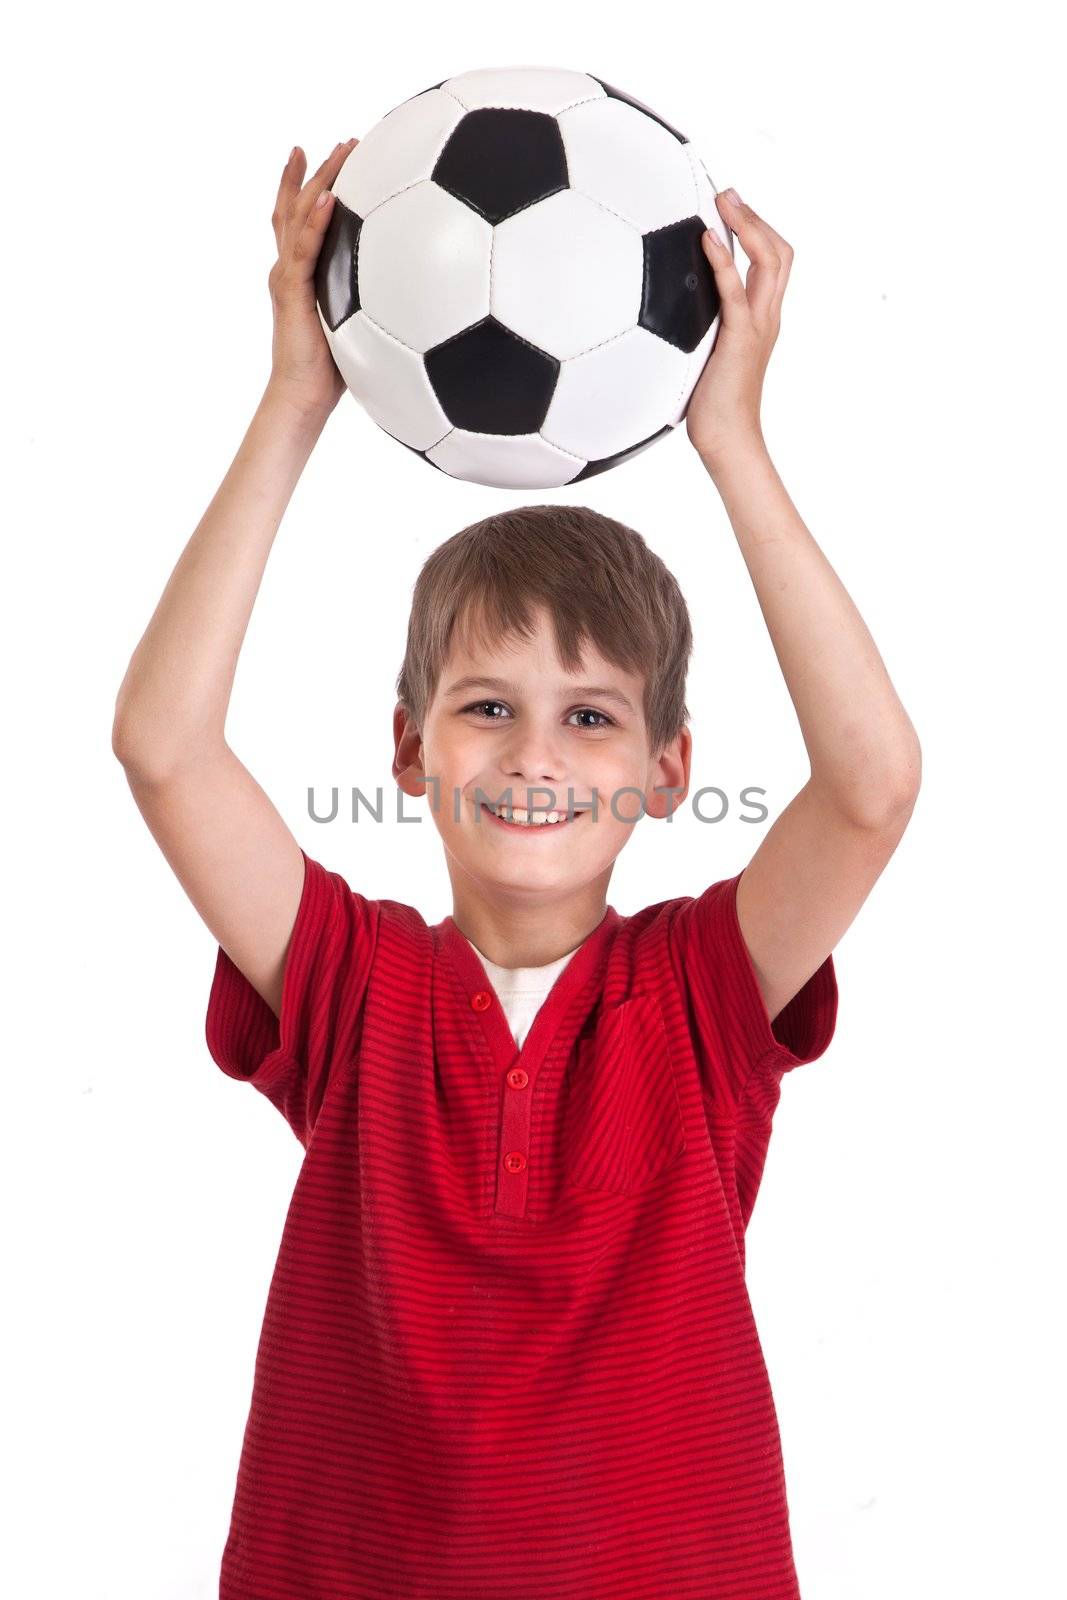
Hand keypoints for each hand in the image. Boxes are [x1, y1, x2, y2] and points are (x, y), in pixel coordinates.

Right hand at [267, 139, 358, 419]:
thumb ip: (372, 305)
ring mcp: (287, 276)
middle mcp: (289, 268)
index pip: (301, 220)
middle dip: (321, 171)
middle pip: (298, 206)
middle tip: (347, 142)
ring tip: (342, 152)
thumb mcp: (356, 328)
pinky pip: (303, 249)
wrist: (304, 396)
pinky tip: (330, 198)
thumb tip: (412, 297)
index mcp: (302, 274)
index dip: (311, 186)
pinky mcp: (291, 291)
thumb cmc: (332, 371)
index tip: (331, 155)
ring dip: (321, 181)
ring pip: (298, 216)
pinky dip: (315, 222)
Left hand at [685, 188, 793, 466]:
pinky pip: (736, 291)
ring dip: (748, 224)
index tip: (731, 209)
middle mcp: (766, 317)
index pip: (775, 264)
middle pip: (781, 253)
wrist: (726, 440)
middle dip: (757, 217)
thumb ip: (698, 331)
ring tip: (724, 200)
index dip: (759, 231)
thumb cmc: (711, 407)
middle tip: (727, 193)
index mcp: (761, 320)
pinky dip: (724, 260)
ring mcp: (757, 326)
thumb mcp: (704, 358)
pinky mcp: (740, 339)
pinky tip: (706, 239)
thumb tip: (666, 314)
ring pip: (771, 261)